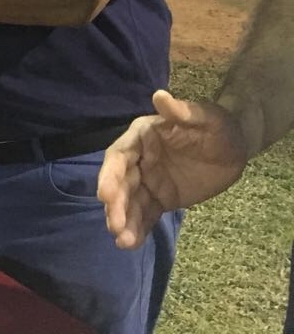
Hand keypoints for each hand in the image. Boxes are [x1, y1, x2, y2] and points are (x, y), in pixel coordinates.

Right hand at [97, 89, 247, 249]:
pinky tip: (131, 243)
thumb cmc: (218, 126)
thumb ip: (181, 111)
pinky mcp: (161, 198)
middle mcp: (139, 159)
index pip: (120, 155)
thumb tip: (160, 96)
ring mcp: (149, 180)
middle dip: (116, 203)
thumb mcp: (205, 116)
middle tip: (115, 225)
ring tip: (123, 241)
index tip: (105, 194)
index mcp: (143, 136)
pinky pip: (146, 214)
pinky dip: (138, 228)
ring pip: (131, 201)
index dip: (110, 174)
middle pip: (121, 182)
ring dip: (124, 219)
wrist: (235, 147)